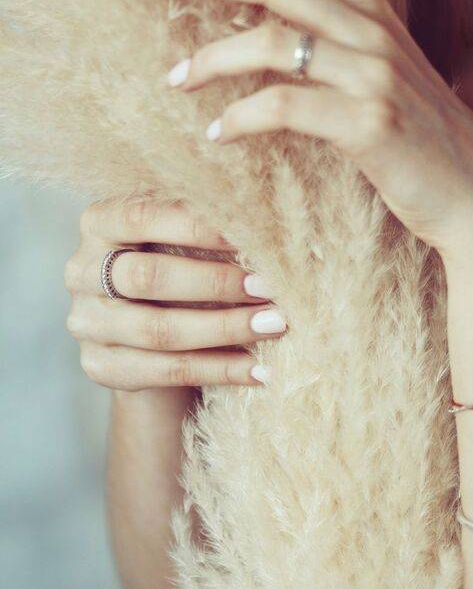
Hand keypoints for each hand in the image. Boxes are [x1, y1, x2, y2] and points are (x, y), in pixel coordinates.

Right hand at [64, 195, 287, 391]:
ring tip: (274, 324)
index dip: (199, 226)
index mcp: (100, 221)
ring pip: (160, 330)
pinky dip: (220, 369)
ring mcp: (86, 322)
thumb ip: (206, 221)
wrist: (149, 321)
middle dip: (216, 281)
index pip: (145, 217)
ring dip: (225, 328)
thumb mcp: (180, 231)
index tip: (253, 233)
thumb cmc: (176, 256)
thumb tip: (265, 224)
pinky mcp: (101, 365)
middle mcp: (81, 271)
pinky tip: (259, 368)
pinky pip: (167, 371)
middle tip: (270, 286)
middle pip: (148, 277)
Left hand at [135, 0, 472, 264]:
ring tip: (175, 78)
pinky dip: (242, 117)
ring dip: (212, 58)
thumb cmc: (426, 148)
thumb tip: (280, 43)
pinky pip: (286, 105)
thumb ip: (344, 54)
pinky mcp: (369, 122)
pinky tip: (218, 134)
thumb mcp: (388, 84)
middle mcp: (374, 34)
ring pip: (273, 42)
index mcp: (377, 18)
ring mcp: (374, 75)